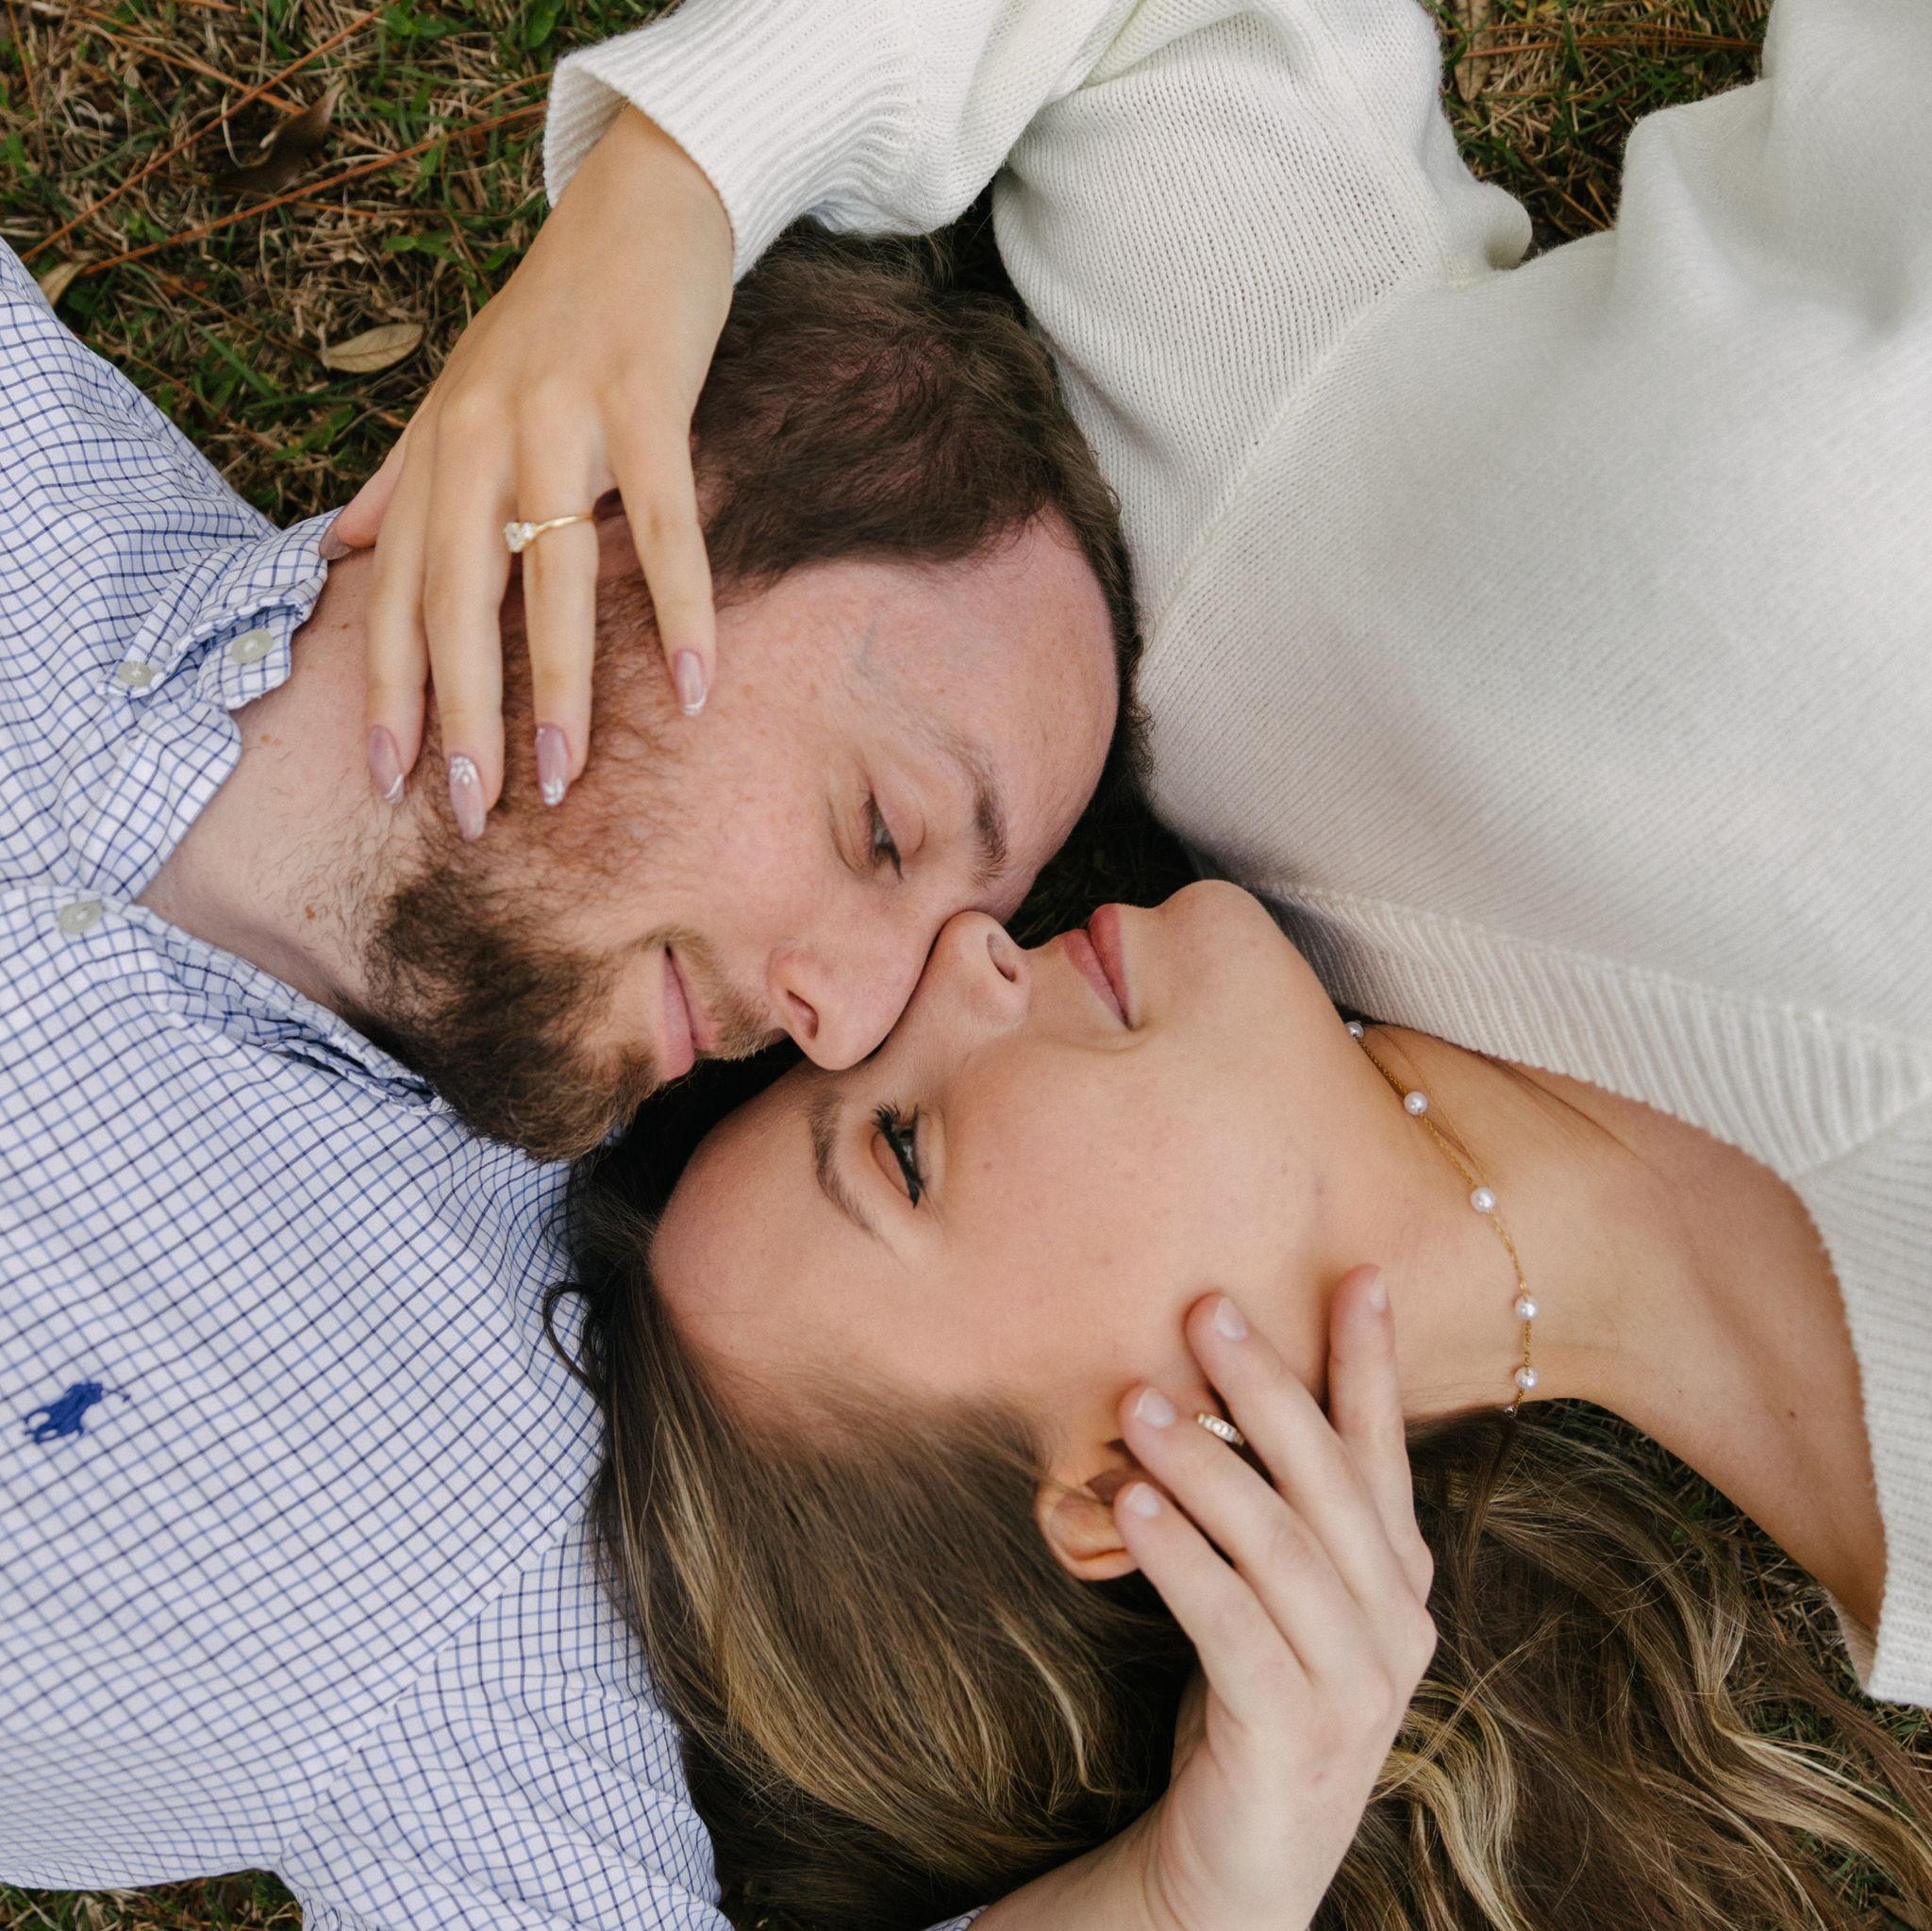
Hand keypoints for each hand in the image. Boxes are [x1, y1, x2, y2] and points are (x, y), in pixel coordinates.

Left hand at [336, 107, 732, 829]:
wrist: (636, 203)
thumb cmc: (551, 314)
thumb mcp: (458, 392)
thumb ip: (401, 476)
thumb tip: (342, 550)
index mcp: (438, 445)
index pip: (399, 589)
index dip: (389, 691)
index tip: (392, 783)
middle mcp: (482, 434)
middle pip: (457, 597)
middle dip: (460, 715)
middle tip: (474, 812)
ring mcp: (563, 415)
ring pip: (550, 573)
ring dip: (555, 684)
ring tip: (561, 778)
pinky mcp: (647, 400)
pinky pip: (662, 523)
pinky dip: (681, 607)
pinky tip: (696, 683)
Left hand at [1113, 1265, 1434, 1930]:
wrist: (1240, 1862)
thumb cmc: (1251, 1697)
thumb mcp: (1276, 1593)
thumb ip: (1275, 1507)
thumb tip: (1216, 1382)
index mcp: (1397, 1581)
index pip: (1383, 1453)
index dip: (1371, 1365)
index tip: (1360, 1273)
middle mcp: (1395, 1627)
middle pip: (1332, 1484)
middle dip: (1271, 1387)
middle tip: (1208, 1307)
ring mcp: (1355, 1689)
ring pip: (1282, 1549)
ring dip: (1208, 1466)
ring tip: (1140, 1403)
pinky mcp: (1293, 1738)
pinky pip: (1233, 1629)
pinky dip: (1183, 1562)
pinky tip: (1133, 1506)